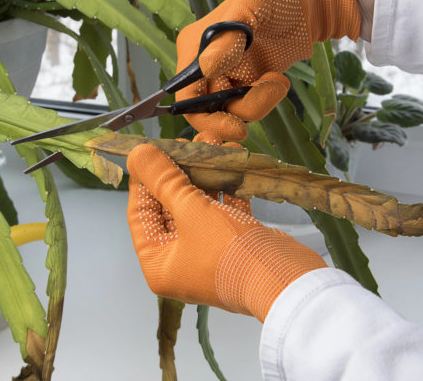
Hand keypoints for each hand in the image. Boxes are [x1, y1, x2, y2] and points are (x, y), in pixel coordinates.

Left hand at [126, 134, 327, 321]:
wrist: (285, 281)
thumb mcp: (190, 210)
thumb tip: (138, 154)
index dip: (144, 180)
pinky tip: (231, 159)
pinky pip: (223, 211)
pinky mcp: (235, 245)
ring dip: (204, 174)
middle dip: (179, 171)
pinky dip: (226, 188)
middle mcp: (180, 261)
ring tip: (210, 141)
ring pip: (199, 206)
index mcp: (158, 263)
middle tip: (185, 141)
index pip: (140, 214)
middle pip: (169, 207)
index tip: (151, 152)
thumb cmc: (229, 253)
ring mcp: (208, 253)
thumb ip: (163, 180)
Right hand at [176, 0, 360, 140]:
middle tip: (249, 126)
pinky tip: (279, 81)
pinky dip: (265, 101)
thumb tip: (206, 67)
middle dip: (231, 116)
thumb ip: (228, 37)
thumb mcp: (251, 6)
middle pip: (206, 109)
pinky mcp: (248, 83)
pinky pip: (248, 106)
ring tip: (278, 82)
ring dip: (256, 104)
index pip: (186, 92)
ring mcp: (228, 76)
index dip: (202, 115)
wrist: (310, 4)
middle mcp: (205, 65)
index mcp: (195, 47)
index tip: (233, 125)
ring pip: (231, 110)